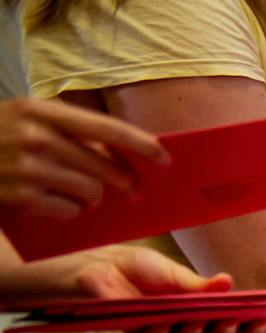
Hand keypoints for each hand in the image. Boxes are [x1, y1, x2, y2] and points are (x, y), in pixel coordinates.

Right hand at [0, 97, 166, 217]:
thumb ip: (69, 132)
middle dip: (126, 183)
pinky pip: (70, 210)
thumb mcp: (26, 120)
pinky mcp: (23, 198)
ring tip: (81, 195)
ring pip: (92, 192)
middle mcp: (36, 136)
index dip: (141, 144)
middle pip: (106, 167)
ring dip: (93, 198)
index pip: (106, 127)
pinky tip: (54, 204)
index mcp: (40, 111)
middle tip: (135, 192)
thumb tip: (123, 157)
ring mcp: (29, 168)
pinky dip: (69, 211)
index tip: (164, 156)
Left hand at [65, 245, 265, 332]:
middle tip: (231, 320)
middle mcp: (190, 331)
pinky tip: (166, 323)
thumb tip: (228, 283)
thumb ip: (201, 286)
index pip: (235, 330)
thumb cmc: (144, 269)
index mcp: (206, 315)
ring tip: (198, 320)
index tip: (264, 321)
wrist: (105, 268)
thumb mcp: (177, 274)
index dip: (251, 331)